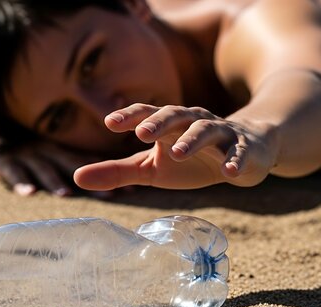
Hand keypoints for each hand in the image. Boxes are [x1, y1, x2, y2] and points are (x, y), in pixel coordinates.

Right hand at [0, 141, 112, 196]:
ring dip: (55, 181)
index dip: (110, 173)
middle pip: (71, 165)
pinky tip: (29, 194)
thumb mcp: (53, 158)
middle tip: (109, 196)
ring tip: (66, 195)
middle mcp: (47, 151)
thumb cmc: (30, 156)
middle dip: (91, 179)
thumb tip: (113, 186)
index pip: (90, 162)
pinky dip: (20, 183)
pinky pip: (13, 172)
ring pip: (43, 168)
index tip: (130, 189)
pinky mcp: (4, 162)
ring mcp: (26, 156)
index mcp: (61, 151)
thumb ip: (76, 169)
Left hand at [74, 104, 279, 190]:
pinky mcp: (243, 149)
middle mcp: (193, 121)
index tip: (110, 122)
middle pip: (176, 115)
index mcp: (169, 124)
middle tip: (142, 134)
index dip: (130, 116)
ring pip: (207, 130)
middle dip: (159, 122)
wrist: (244, 151)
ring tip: (178, 152)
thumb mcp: (150, 168)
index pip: (147, 114)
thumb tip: (76, 177)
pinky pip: (239, 152)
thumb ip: (116, 171)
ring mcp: (220, 133)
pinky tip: (229, 172)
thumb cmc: (190, 159)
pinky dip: (235, 160)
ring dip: (192, 139)